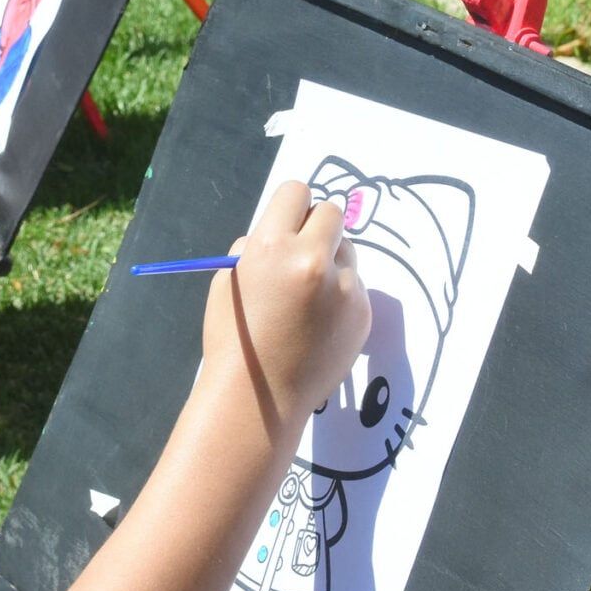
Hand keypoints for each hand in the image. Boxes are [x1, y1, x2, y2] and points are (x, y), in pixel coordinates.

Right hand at [201, 180, 369, 428]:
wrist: (260, 399)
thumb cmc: (233, 339)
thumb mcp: (228, 281)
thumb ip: (256, 248)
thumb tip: (283, 231)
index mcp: (272, 247)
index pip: (296, 192)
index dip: (290, 208)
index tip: (288, 224)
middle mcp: (312, 259)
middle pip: (332, 212)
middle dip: (317, 228)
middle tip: (303, 254)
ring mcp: (344, 288)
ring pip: (347, 251)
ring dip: (332, 262)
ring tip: (308, 298)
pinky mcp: (362, 312)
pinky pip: (355, 286)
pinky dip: (341, 297)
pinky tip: (319, 325)